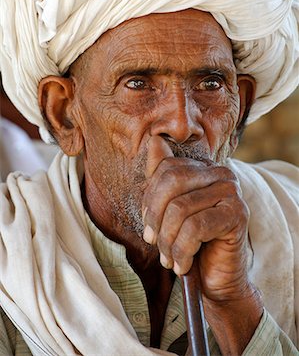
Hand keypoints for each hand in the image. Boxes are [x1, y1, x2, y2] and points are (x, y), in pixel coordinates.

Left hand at [142, 136, 262, 353]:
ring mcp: (232, 192)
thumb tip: (154, 140)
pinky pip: (195, 228)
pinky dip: (181, 251)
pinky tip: (182, 265)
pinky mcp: (237, 215)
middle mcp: (221, 174)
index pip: (166, 168)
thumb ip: (162, 177)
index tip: (148, 227)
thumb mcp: (169, 209)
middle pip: (171, 181)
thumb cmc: (191, 243)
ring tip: (168, 258)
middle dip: (155, 217)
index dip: (149, 198)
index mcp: (204, 168)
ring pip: (180, 209)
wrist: (217, 278)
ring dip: (167, 241)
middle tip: (153, 242)